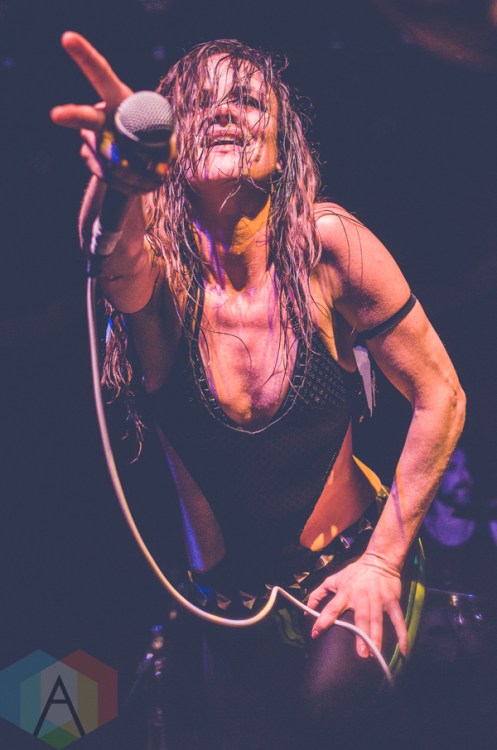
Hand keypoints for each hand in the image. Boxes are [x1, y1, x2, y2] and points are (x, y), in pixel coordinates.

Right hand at [50, 32, 160, 193]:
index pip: (102, 75)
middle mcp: (100, 116)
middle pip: (86, 117)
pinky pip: (110, 177)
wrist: (149, 165)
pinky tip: (138, 179)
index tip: (68, 39)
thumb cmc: (159, 143)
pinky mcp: (91, 161)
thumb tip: (123, 164)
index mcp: (119, 98)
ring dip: (137, 173)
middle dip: (72, 116)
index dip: (86, 57)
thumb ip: (150, 148)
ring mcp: (92, 139)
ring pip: (109, 161)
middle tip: (57, 115)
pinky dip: (130, 184)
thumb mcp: (165, 139)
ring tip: (153, 171)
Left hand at [306, 555, 407, 658]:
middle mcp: (362, 597)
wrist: (379, 561)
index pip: (332, 608)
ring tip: (375, 654)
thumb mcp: (334, 579)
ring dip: (377, 638)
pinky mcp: (393, 602)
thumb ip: (318, 593)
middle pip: (361, 618)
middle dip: (361, 635)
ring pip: (378, 621)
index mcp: (345, 592)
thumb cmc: (354, 573)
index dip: (323, 620)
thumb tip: (306, 610)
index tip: (316, 634)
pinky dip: (402, 634)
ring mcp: (379, 600)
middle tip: (360, 654)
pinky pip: (398, 620)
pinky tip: (404, 650)